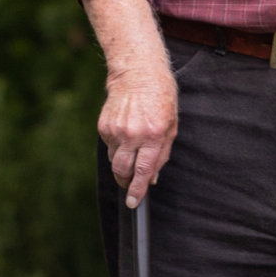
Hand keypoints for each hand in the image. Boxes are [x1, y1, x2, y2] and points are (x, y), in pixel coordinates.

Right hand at [98, 54, 178, 207]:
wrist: (138, 73)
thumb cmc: (160, 97)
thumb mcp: (171, 125)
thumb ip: (162, 153)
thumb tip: (152, 178)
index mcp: (153, 134)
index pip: (143, 171)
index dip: (137, 190)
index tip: (133, 202)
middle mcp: (132, 134)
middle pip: (122, 170)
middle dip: (125, 182)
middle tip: (130, 184)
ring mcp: (115, 130)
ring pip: (113, 160)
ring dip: (122, 163)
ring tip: (132, 150)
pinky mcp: (104, 125)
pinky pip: (109, 146)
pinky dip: (116, 147)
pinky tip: (125, 134)